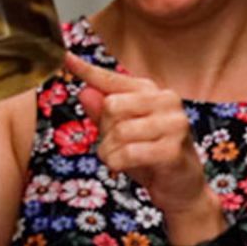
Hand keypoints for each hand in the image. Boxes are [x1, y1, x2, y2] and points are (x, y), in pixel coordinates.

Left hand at [64, 53, 212, 221]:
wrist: (181, 188)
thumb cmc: (149, 157)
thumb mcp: (120, 134)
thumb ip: (102, 113)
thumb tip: (84, 92)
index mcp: (151, 91)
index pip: (113, 79)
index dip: (87, 70)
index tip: (65, 57)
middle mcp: (166, 100)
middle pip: (111, 107)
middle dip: (105, 133)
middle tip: (118, 147)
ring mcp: (173, 123)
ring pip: (118, 132)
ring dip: (110, 153)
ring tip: (123, 159)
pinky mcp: (173, 148)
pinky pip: (128, 153)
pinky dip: (119, 163)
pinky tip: (128, 167)